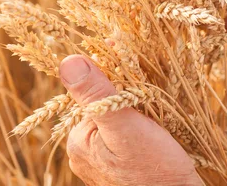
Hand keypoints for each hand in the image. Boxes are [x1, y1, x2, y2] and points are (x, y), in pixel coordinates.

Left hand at [60, 55, 200, 185]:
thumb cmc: (155, 172)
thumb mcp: (125, 126)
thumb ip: (96, 95)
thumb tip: (68, 62)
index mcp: (79, 140)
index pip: (92, 94)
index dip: (112, 73)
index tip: (129, 55)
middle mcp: (85, 153)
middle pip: (103, 106)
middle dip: (125, 91)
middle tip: (149, 83)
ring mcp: (102, 162)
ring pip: (116, 119)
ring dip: (135, 107)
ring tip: (157, 109)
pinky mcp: (121, 168)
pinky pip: (126, 136)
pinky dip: (140, 125)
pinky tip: (156, 127)